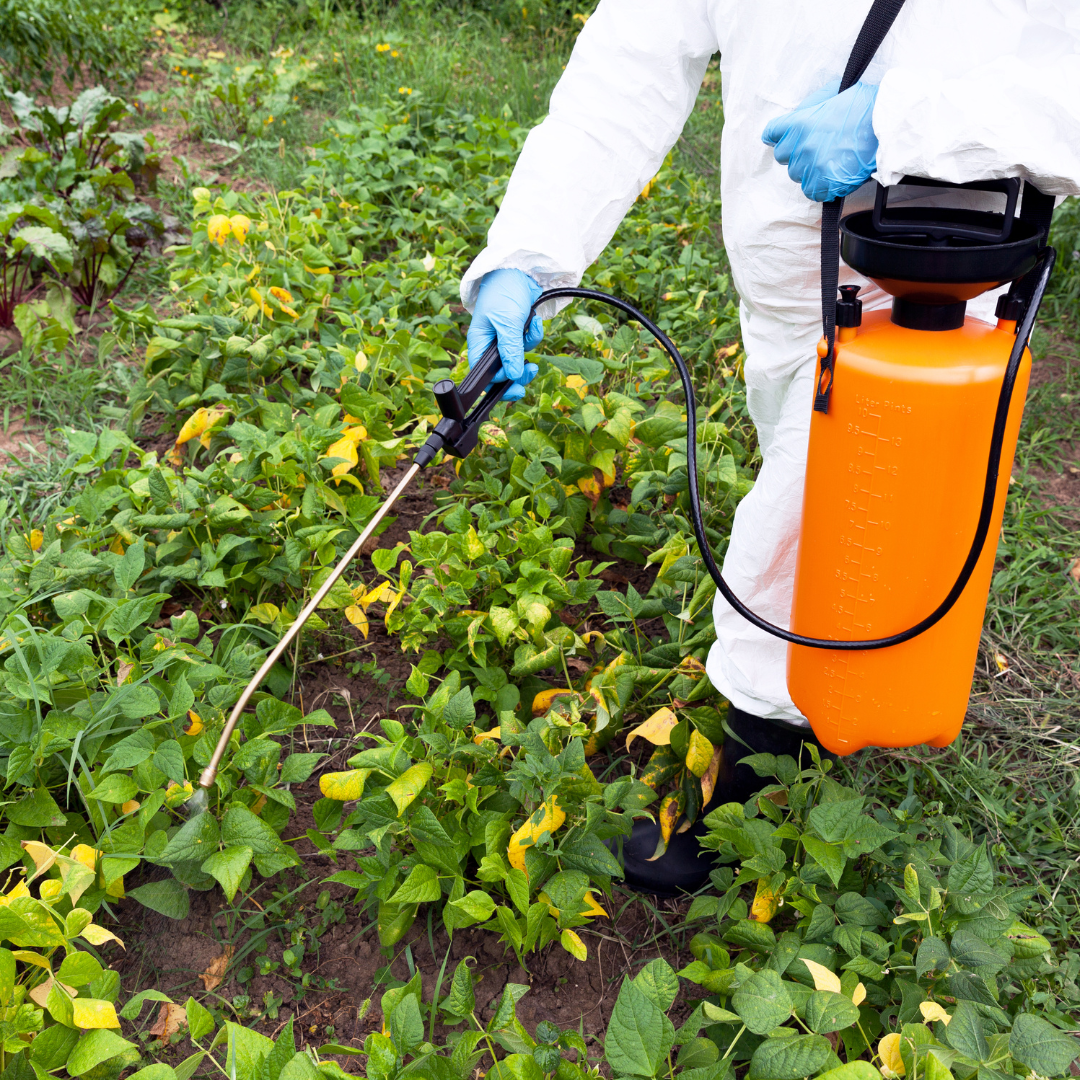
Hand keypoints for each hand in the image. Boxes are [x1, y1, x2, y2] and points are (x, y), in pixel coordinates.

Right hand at [466, 268, 542, 401]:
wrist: (520, 271)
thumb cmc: (504, 293)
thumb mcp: (507, 323)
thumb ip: (510, 350)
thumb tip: (513, 376)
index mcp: (479, 343)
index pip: (484, 375)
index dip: (499, 384)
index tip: (516, 388)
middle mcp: (490, 344)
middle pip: (503, 372)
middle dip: (518, 372)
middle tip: (531, 371)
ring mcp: (504, 338)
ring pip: (518, 358)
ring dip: (528, 346)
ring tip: (530, 328)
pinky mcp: (518, 332)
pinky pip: (528, 344)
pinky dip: (533, 334)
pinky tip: (532, 320)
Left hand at [762, 79, 878, 202]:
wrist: (888, 124)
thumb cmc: (864, 105)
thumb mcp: (833, 92)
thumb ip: (810, 107)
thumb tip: (796, 116)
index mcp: (799, 123)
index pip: (771, 134)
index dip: (779, 135)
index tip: (785, 137)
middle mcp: (801, 146)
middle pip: (784, 157)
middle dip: (797, 152)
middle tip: (818, 146)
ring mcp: (812, 167)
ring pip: (798, 175)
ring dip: (810, 169)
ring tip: (831, 158)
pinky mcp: (825, 184)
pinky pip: (812, 191)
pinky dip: (822, 186)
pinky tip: (834, 174)